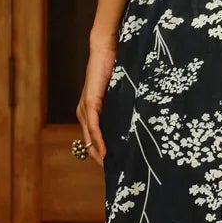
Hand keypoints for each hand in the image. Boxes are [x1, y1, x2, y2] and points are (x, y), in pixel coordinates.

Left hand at [76, 41, 117, 167]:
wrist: (107, 49)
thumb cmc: (115, 69)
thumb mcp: (120, 94)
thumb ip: (122, 107)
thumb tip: (137, 121)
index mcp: (91, 110)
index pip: (93, 137)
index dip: (101, 152)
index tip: (114, 166)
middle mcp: (84, 112)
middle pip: (89, 142)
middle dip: (99, 158)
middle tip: (113, 173)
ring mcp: (85, 108)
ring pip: (89, 138)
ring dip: (98, 153)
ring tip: (109, 166)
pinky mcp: (90, 102)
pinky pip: (92, 126)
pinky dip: (97, 140)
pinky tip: (104, 151)